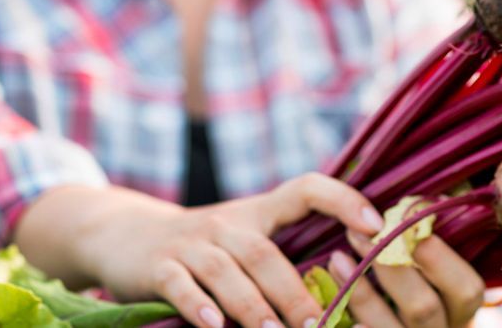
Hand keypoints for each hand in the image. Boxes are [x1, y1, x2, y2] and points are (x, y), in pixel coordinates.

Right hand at [20, 174, 384, 327]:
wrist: (125, 234)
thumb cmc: (205, 246)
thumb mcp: (243, 236)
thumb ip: (284, 253)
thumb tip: (346, 288)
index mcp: (258, 212)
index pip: (307, 188)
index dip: (343, 199)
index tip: (376, 225)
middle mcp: (227, 223)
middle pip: (265, 252)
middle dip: (294, 291)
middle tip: (319, 323)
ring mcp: (191, 243)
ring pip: (227, 272)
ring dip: (253, 305)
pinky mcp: (158, 266)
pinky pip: (180, 285)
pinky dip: (197, 305)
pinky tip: (213, 326)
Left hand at [329, 230, 484, 327]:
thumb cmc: (403, 276)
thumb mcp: (424, 261)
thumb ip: (425, 238)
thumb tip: (418, 202)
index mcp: (458, 310)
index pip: (467, 290)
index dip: (440, 257)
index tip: (406, 219)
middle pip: (425, 308)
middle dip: (391, 267)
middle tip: (361, 233)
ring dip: (362, 293)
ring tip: (337, 258)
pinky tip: (334, 312)